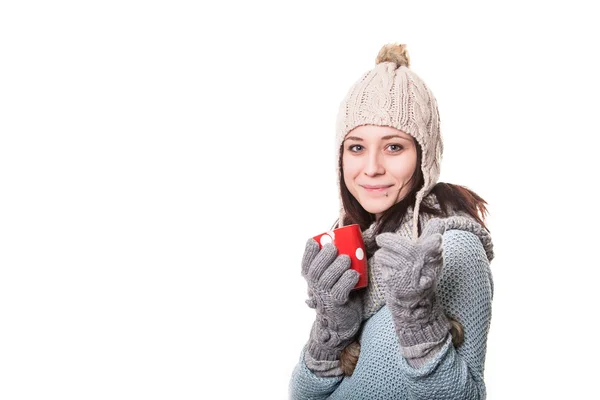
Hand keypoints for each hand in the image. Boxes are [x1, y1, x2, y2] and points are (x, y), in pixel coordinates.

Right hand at [301, 238, 362, 360]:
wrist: (341, 324)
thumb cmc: (340, 296)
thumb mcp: (333, 280)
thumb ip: (335, 264)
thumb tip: (350, 241)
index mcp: (312, 281)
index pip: (306, 265)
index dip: (308, 253)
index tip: (314, 241)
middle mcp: (315, 289)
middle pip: (315, 271)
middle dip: (323, 257)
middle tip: (334, 247)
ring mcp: (324, 298)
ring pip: (327, 280)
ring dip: (336, 267)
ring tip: (346, 259)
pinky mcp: (336, 306)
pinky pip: (340, 291)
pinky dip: (347, 281)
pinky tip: (353, 274)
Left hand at [373, 218, 449, 346]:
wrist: (414, 304)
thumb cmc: (422, 275)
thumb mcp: (432, 257)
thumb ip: (433, 236)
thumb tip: (438, 220)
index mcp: (433, 257)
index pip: (436, 244)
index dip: (435, 240)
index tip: (436, 240)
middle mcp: (421, 264)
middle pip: (399, 245)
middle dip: (386, 240)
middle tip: (381, 239)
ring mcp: (407, 273)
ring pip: (385, 254)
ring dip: (383, 255)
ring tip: (389, 259)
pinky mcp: (394, 280)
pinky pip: (382, 264)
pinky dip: (383, 265)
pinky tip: (389, 271)